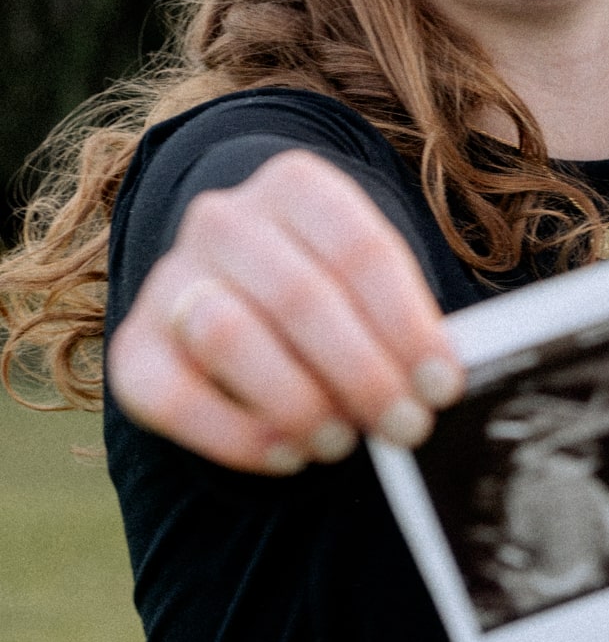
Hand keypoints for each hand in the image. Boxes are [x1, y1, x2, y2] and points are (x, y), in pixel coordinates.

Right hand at [106, 150, 462, 475]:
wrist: (238, 287)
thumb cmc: (333, 293)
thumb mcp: (371, 282)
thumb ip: (402, 321)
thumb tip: (441, 386)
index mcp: (296, 186)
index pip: (358, 248)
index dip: (406, 323)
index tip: (441, 385)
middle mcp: (224, 220)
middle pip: (298, 295)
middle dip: (361, 372)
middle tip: (405, 427)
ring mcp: (171, 279)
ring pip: (228, 336)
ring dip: (296, 400)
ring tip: (344, 441)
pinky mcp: (134, 348)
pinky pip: (173, 397)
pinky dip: (235, 436)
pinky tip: (289, 455)